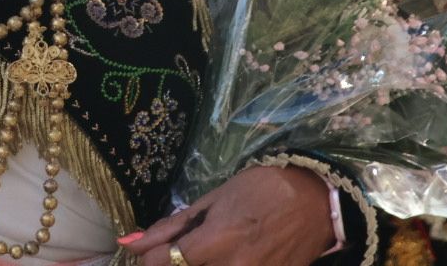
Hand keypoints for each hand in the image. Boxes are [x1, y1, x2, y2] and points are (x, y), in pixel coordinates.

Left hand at [119, 165, 335, 265]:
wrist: (315, 200)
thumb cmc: (261, 189)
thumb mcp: (212, 200)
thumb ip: (171, 227)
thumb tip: (130, 242)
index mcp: (216, 241)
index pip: (165, 262)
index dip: (150, 258)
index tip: (150, 252)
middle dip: (177, 264)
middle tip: (188, 251)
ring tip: (211, 252)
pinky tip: (229, 257)